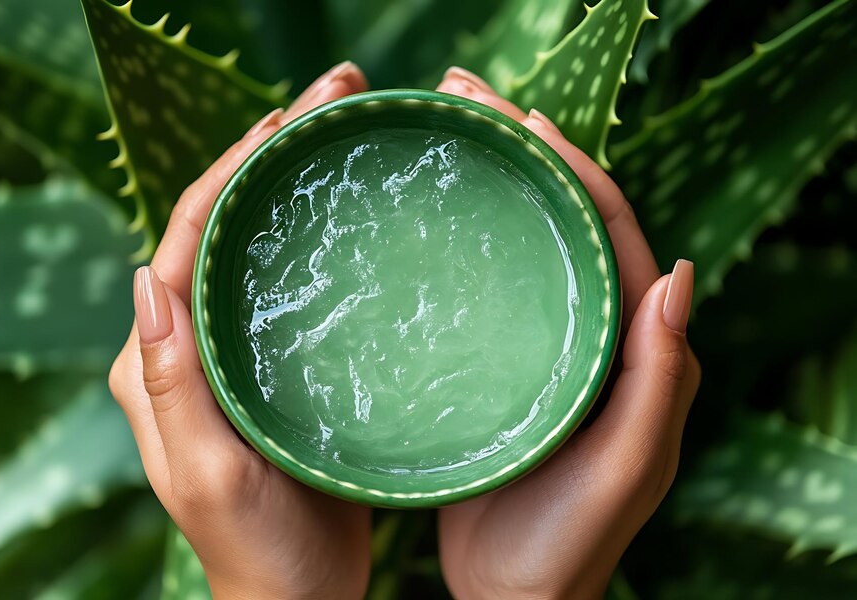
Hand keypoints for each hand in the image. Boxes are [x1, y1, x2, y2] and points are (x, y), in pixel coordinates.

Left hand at [108, 62, 371, 599]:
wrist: (299, 595)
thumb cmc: (258, 550)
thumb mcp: (211, 475)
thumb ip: (173, 384)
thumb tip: (147, 276)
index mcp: (159, 363)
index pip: (181, 241)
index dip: (226, 170)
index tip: (284, 119)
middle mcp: (189, 345)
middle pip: (216, 227)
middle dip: (263, 154)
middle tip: (332, 99)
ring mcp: (233, 352)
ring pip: (252, 247)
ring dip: (288, 185)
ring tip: (342, 134)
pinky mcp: (273, 364)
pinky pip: (283, 283)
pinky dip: (310, 235)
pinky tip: (349, 212)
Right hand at [434, 67, 700, 599]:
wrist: (514, 597)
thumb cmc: (569, 543)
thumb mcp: (626, 467)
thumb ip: (659, 379)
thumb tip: (680, 275)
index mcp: (634, 347)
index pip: (613, 232)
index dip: (574, 167)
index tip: (523, 118)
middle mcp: (598, 335)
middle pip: (569, 222)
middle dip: (527, 154)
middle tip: (464, 100)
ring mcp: (550, 346)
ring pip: (531, 247)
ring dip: (498, 186)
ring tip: (446, 138)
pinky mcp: (509, 365)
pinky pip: (498, 288)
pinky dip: (473, 244)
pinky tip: (433, 222)